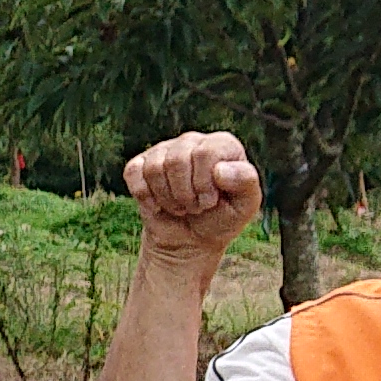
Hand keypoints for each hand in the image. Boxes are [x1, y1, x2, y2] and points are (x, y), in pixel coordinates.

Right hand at [121, 132, 263, 272]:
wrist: (190, 240)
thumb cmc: (221, 219)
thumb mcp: (245, 206)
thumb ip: (246, 182)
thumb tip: (220, 170)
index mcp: (221, 145)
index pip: (205, 152)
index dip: (203, 184)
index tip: (210, 201)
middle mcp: (193, 141)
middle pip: (176, 160)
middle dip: (185, 194)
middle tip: (195, 207)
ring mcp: (164, 150)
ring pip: (154, 168)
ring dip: (168, 198)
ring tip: (180, 206)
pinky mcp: (140, 164)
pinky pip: (133, 172)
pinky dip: (146, 197)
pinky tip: (158, 205)